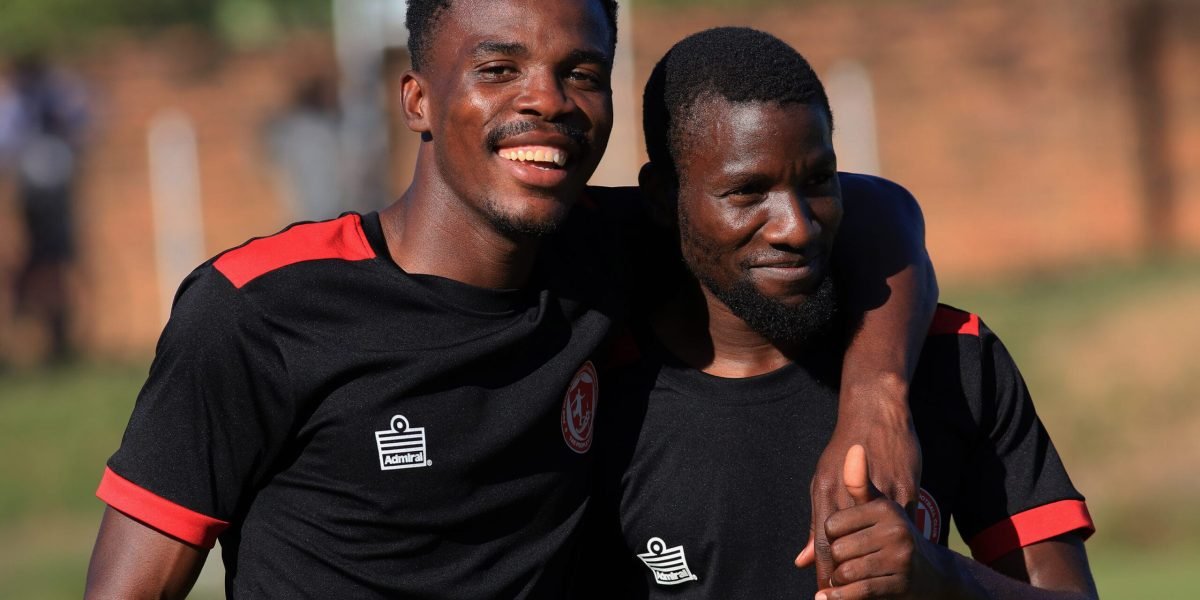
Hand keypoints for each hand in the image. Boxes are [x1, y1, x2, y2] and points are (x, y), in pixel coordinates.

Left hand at [795, 386, 920, 591]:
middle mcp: (853, 496)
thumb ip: (816, 525)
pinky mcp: (908, 490)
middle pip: (848, 551)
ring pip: (877, 545)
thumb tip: (803, 560)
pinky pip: (901, 529)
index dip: (825, 573)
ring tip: (868, 574)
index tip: (825, 594)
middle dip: (846, 572)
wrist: (877, 413)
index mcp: (829, 492)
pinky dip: (893, 544)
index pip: (825, 545)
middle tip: (843, 586)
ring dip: (871, 564)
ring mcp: (883, 494)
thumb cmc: (842, 450)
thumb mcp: (823, 482)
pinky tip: (891, 553)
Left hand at [813, 445, 949, 599]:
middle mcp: (896, 529)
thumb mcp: (879, 508)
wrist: (935, 572)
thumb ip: (857, 485)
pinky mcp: (902, 582)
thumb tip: (852, 454)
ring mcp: (901, 557)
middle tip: (843, 564)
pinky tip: (828, 598)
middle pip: (837, 550)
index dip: (831, 536)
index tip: (842, 540)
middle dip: (835, 561)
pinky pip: (861, 591)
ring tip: (844, 578)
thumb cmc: (895, 535)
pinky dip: (841, 597)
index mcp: (884, 507)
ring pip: (846, 572)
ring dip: (839, 581)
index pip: (832, 524)